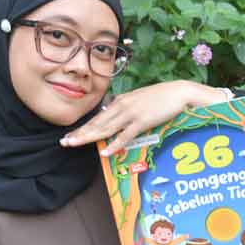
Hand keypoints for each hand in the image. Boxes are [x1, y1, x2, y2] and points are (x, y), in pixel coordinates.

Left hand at [59, 81, 227, 156]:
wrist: (180, 92)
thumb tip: (115, 115)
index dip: (84, 127)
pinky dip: (115, 144)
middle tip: (64, 142)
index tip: (71, 135)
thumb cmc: (162, 97)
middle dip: (80, 133)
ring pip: (106, 128)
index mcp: (120, 101)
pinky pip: (125, 135)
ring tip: (75, 145)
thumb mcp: (139, 100)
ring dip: (89, 137)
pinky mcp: (142, 121)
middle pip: (97, 123)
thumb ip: (127, 107)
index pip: (98, 117)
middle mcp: (122, 106)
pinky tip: (105, 152)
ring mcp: (131, 113)